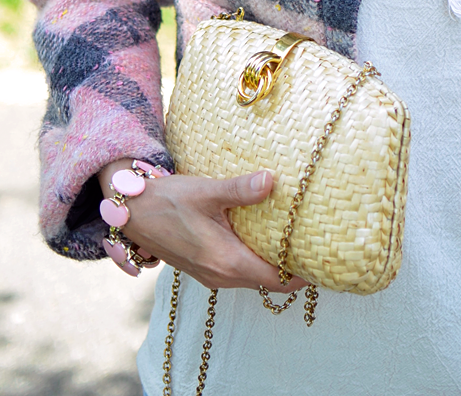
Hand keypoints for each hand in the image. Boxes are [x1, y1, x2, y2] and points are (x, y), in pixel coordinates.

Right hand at [99, 160, 305, 292]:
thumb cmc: (168, 201)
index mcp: (226, 261)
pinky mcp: (206, 267)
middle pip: (270, 281)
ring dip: (276, 263)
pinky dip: (258, 259)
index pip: (277, 280)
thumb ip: (241, 189)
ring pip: (255, 276)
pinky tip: (268, 235)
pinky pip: (241, 270)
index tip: (327, 258)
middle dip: (295, 267)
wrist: (133, 212)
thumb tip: (272, 180)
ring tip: (299, 237)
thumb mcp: (206, 191)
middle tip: (320, 242)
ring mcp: (212, 274)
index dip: (304, 274)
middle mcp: (221, 275)